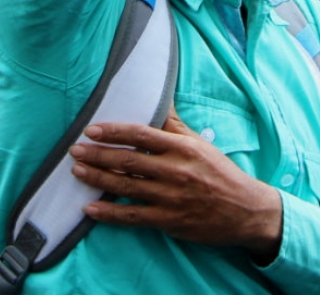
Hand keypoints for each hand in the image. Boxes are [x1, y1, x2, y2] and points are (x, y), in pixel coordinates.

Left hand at [70, 108, 281, 262]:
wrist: (244, 209)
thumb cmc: (219, 172)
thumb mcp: (199, 143)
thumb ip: (174, 124)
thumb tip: (157, 98)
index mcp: (182, 147)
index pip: (141, 135)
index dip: (114, 131)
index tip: (92, 129)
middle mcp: (175, 171)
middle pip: (128, 161)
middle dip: (98, 154)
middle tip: (75, 150)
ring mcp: (171, 197)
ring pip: (126, 186)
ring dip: (98, 178)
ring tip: (77, 171)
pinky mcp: (169, 221)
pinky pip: (133, 216)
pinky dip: (110, 213)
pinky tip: (91, 208)